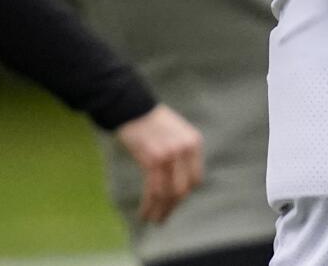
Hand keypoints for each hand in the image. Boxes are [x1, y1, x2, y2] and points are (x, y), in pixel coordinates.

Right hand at [114, 104, 203, 223]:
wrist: (131, 107)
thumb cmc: (150, 122)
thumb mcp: (176, 134)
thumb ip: (181, 154)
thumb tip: (180, 183)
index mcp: (194, 142)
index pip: (196, 179)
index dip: (184, 194)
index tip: (173, 202)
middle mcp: (185, 149)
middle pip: (184, 189)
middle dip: (173, 206)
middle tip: (163, 217)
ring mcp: (170, 155)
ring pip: (168, 193)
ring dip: (160, 210)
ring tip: (153, 220)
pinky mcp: (153, 159)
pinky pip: (154, 190)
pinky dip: (149, 205)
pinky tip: (144, 213)